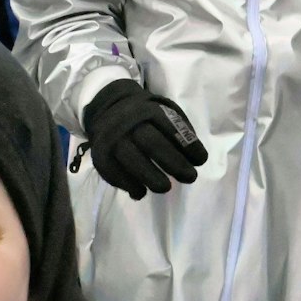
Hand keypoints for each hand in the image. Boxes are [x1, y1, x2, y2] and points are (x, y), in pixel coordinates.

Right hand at [80, 80, 208, 200]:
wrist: (107, 108)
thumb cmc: (145, 116)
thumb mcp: (164, 111)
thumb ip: (180, 131)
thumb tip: (195, 159)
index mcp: (150, 110)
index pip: (172, 128)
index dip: (188, 146)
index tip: (200, 161)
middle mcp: (129, 123)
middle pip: (153, 144)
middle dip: (174, 163)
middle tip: (190, 177)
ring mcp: (113, 139)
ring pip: (132, 160)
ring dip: (151, 177)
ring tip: (166, 188)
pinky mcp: (100, 155)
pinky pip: (114, 172)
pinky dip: (128, 184)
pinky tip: (141, 192)